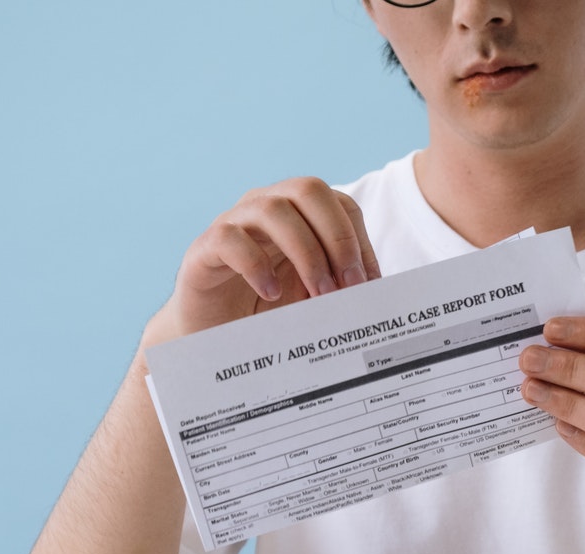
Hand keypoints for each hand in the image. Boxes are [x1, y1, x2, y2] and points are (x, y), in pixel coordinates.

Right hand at [142, 177, 382, 349]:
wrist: (211, 333)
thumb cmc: (265, 310)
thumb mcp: (313, 296)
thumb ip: (341, 286)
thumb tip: (380, 293)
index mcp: (298, 213)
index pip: (339, 203)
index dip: (359, 239)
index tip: (369, 284)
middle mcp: (266, 207)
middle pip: (308, 189)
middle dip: (337, 237)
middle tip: (349, 286)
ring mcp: (233, 223)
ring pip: (272, 210)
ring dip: (305, 253)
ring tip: (318, 296)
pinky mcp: (205, 248)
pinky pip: (230, 240)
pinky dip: (256, 266)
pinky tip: (270, 294)